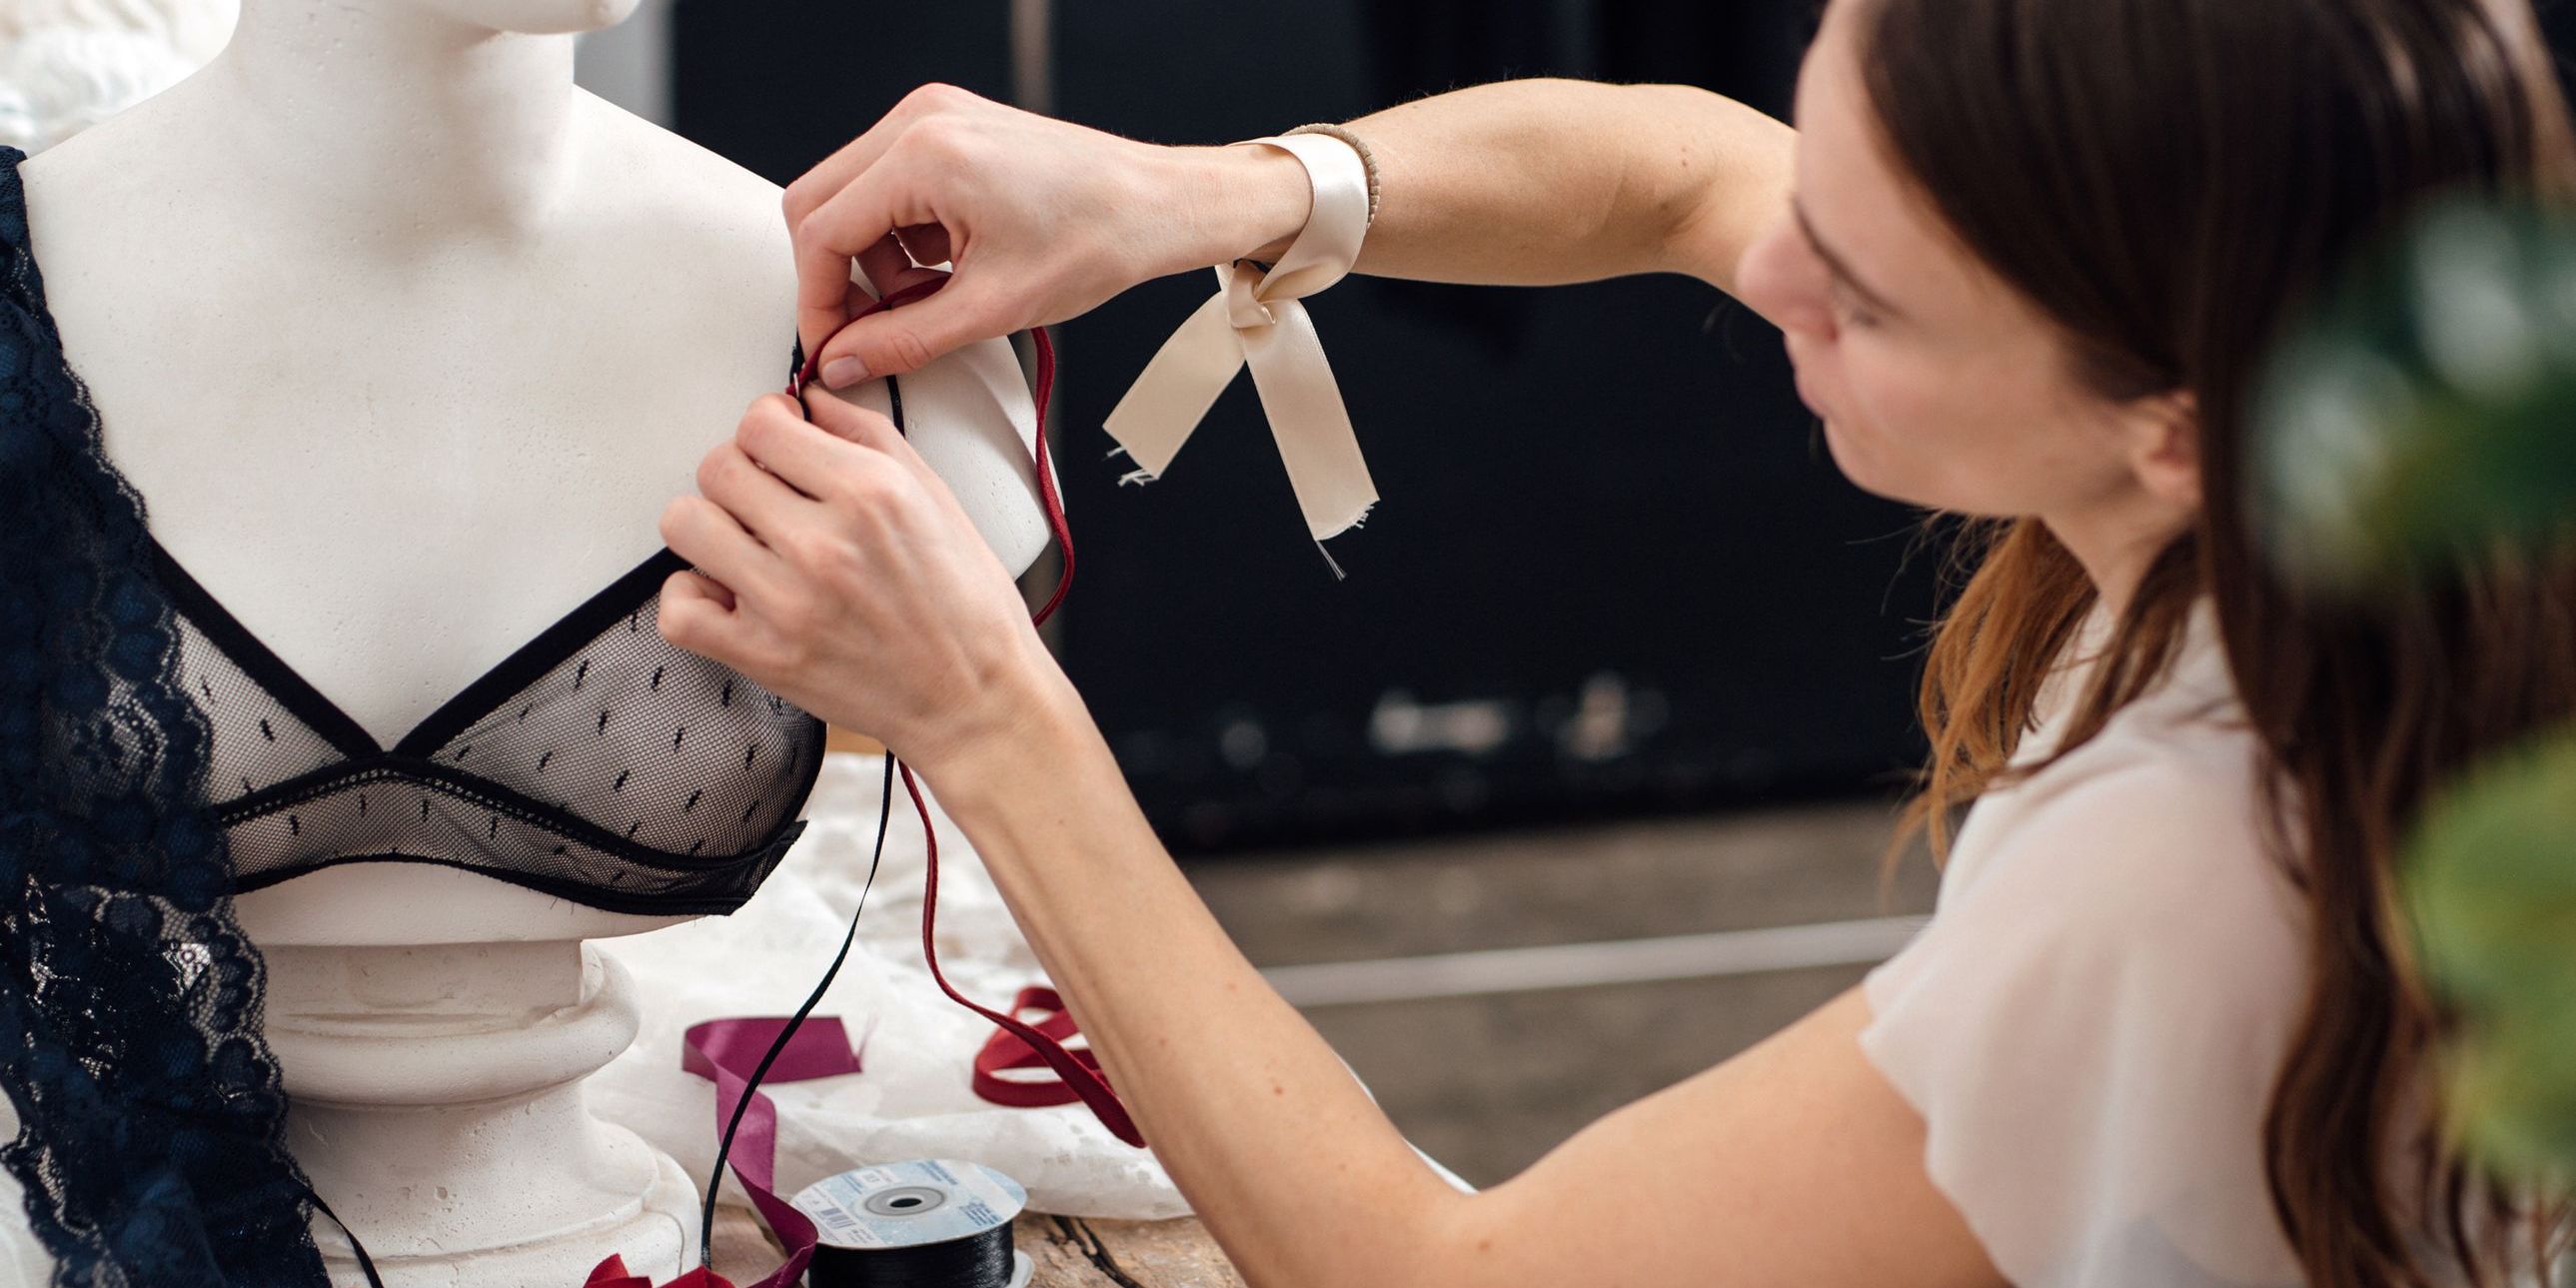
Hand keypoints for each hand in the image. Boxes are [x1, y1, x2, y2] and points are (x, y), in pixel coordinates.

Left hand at [655, 390, 1067, 770]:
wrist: (976, 700)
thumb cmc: (967, 610)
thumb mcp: (936, 498)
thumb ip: (868, 437)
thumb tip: (812, 403)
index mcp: (870, 493)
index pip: (761, 424)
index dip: (766, 426)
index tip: (776, 442)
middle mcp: (824, 544)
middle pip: (717, 467)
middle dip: (739, 472)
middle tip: (765, 496)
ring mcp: (788, 603)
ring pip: (686, 525)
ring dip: (710, 528)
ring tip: (744, 543)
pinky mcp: (765, 656)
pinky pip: (679, 610)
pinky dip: (692, 598)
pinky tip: (729, 593)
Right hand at [783, 83, 1312, 386]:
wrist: (1157, 204)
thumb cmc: (1099, 238)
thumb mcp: (993, 308)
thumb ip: (903, 340)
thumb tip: (845, 363)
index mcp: (924, 155)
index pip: (820, 232)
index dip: (819, 302)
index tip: (833, 348)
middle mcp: (919, 121)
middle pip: (819, 204)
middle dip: (838, 277)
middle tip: (870, 330)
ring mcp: (933, 117)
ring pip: (851, 196)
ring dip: (873, 259)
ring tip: (930, 299)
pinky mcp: (949, 127)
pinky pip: (889, 184)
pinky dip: (902, 235)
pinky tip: (945, 267)